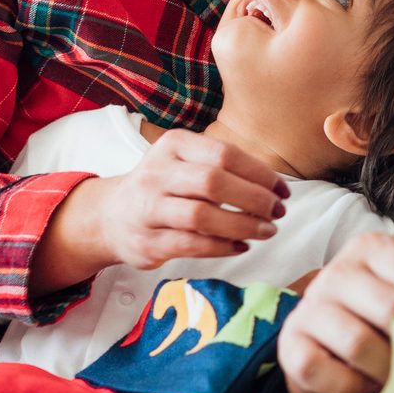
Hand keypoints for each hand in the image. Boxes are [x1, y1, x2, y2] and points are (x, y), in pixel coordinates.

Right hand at [31, 130, 287, 292]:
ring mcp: (149, 209)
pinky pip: (193, 244)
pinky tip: (241, 245)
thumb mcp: (184, 162)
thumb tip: (274, 186)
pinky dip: (223, 246)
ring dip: (243, 225)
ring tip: (266, 231)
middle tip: (277, 212)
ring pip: (202, 216)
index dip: (260, 174)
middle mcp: (156, 174)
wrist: (111, 216)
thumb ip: (222, 167)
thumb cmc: (163, 187)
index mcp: (172, 146)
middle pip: (214, 182)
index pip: (224, 154)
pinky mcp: (148, 242)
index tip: (282, 190)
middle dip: (254, 199)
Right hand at [279, 232, 393, 392]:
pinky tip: (363, 385)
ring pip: (360, 344)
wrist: (345, 375)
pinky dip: (352, 387)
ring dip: (386, 371)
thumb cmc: (389, 333)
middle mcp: (335, 272)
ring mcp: (308, 308)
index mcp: (371, 249)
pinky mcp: (288, 345)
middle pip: (390, 310)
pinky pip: (325, 371)